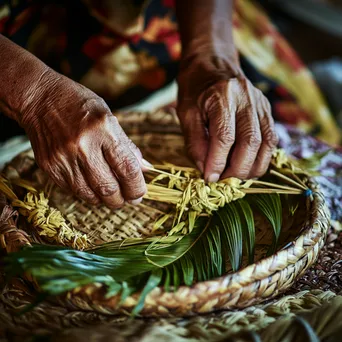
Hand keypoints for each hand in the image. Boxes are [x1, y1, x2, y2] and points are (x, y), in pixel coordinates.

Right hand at [20, 71, 145, 207]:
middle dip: (123, 199)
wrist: (39, 98)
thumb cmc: (79, 105)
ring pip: (90, 194)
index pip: (127, 168)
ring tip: (114, 196)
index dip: (136, 187)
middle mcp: (82, 146)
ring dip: (106, 200)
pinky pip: (73, 190)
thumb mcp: (109, 117)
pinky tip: (94, 187)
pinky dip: (88, 193)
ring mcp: (64, 158)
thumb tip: (145, 169)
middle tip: (129, 199)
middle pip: (108, 188)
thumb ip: (127, 146)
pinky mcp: (50, 167)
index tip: (140, 193)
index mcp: (103, 129)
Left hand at [177, 60, 277, 181]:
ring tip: (235, 177)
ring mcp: (261, 103)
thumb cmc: (195, 88)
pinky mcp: (267, 110)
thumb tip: (206, 169)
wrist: (212, 62)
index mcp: (222, 96)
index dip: (217, 162)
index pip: (224, 137)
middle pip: (250, 142)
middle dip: (236, 169)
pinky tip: (247, 165)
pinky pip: (271, 139)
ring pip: (266, 143)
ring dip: (252, 167)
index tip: (209, 178)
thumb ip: (195, 142)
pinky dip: (261, 157)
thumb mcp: (186, 113)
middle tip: (222, 181)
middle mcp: (247, 98)